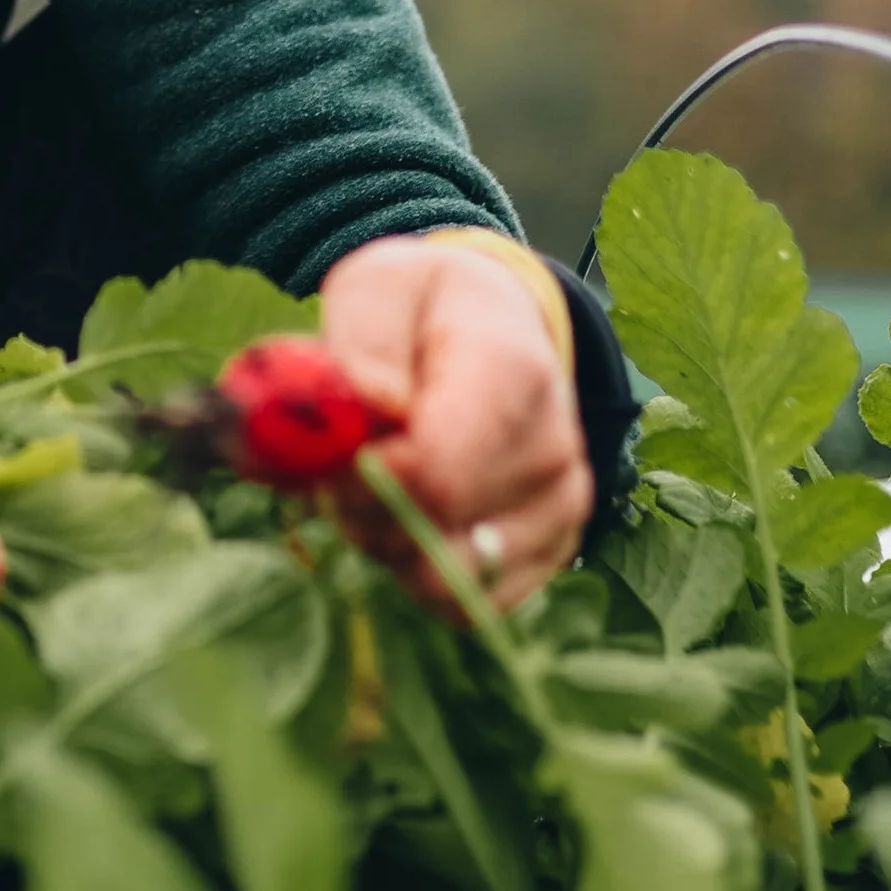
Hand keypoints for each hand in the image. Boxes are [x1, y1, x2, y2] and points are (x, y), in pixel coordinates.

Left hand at [318, 236, 588, 615]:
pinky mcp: (553, 549)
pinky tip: (410, 515)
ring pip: (448, 576)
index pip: (437, 469)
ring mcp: (561, 503)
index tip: (328, 455)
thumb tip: (369, 407)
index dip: (364, 478)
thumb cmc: (420, 309)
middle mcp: (553, 444)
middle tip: (340, 463)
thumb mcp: (377, 288)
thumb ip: (364, 344)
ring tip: (377, 482)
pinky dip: (421, 571)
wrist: (490, 324)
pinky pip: (470, 602)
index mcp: (512, 369)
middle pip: (435, 527)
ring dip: (387, 542)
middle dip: (363, 507)